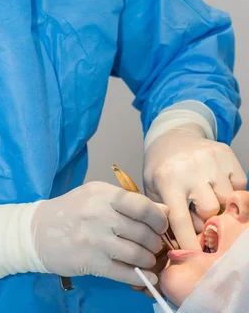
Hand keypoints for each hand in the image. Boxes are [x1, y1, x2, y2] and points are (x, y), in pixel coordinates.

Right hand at [31, 181, 168, 285]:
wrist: (37, 231)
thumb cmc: (71, 211)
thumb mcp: (97, 197)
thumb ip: (130, 203)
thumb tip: (164, 211)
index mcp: (102, 194)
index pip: (141, 205)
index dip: (158, 218)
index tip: (161, 226)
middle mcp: (99, 214)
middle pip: (143, 232)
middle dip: (155, 242)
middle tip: (155, 246)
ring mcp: (94, 239)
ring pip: (137, 253)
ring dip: (148, 260)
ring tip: (147, 259)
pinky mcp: (90, 261)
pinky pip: (123, 272)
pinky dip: (140, 277)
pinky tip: (146, 278)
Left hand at [143, 124, 246, 249]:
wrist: (171, 136)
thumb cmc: (161, 168)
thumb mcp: (152, 190)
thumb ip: (162, 215)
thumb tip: (177, 247)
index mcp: (168, 179)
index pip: (182, 220)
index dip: (190, 243)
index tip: (195, 257)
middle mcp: (190, 167)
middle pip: (210, 211)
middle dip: (204, 218)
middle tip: (195, 213)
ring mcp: (210, 159)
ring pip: (227, 199)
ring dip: (219, 204)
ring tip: (204, 197)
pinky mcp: (226, 153)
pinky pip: (240, 185)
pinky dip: (232, 191)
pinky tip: (216, 186)